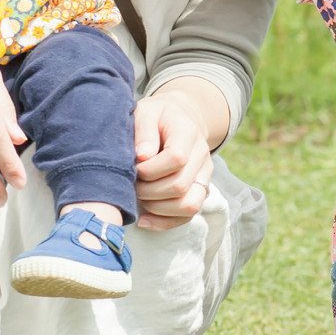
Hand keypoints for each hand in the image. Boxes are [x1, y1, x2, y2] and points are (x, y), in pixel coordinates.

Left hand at [132, 88, 216, 229]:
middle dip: (149, 191)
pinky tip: (144, 219)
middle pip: (180, 185)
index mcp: (188, 132)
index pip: (176, 158)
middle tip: (131, 184)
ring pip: (189, 205)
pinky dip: (164, 223)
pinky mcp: (200, 191)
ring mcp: (204, 176)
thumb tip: (142, 157)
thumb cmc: (157, 117)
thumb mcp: (146, 111)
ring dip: (157, 208)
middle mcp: (201, 156)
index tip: (134, 167)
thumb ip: (143, 130)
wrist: (181, 118)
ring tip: (139, 198)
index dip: (150, 169)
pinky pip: (188, 216)